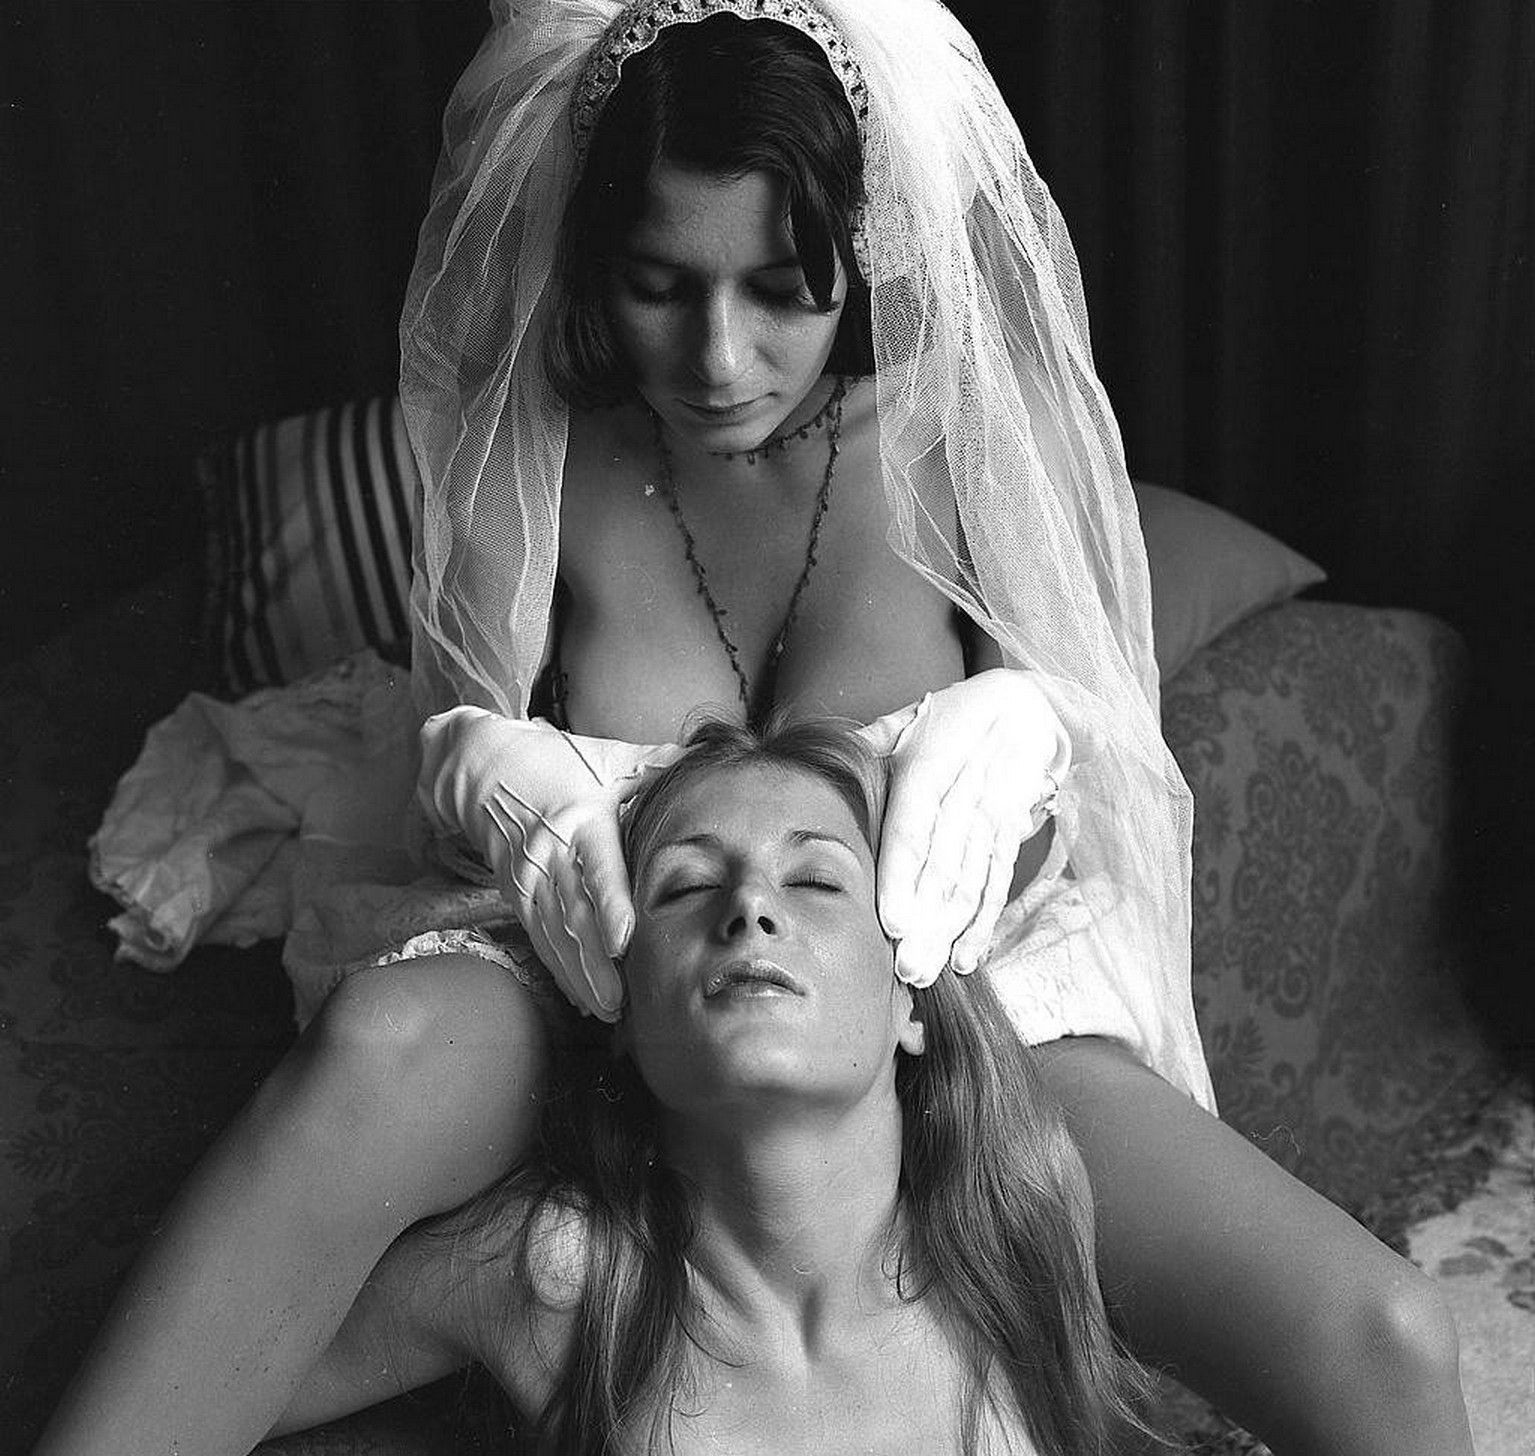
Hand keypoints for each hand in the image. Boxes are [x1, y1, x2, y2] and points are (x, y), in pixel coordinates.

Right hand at [417, 707, 680, 1019]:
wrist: (486, 767)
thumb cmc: (563, 763)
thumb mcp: (608, 759)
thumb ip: (657, 765)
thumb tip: (707, 757)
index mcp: (583, 820)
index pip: (598, 867)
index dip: (610, 904)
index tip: (623, 939)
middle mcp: (552, 852)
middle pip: (574, 913)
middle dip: (595, 962)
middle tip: (619, 1000)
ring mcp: (528, 876)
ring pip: (554, 934)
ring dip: (579, 975)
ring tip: (606, 1010)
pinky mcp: (514, 892)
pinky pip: (538, 937)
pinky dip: (559, 969)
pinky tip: (581, 999)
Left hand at [860, 669, 1070, 985]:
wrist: (1025, 702)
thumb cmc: (950, 719)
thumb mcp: (908, 720)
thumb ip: (866, 744)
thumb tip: (821, 759)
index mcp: (928, 766)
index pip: (914, 829)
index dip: (906, 876)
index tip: (894, 922)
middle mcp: (963, 794)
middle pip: (944, 868)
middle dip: (927, 922)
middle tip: (907, 969)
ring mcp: (993, 816)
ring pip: (972, 881)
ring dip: (952, 932)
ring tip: (929, 971)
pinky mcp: (1013, 832)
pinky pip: (998, 881)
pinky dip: (985, 921)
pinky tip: (967, 957)